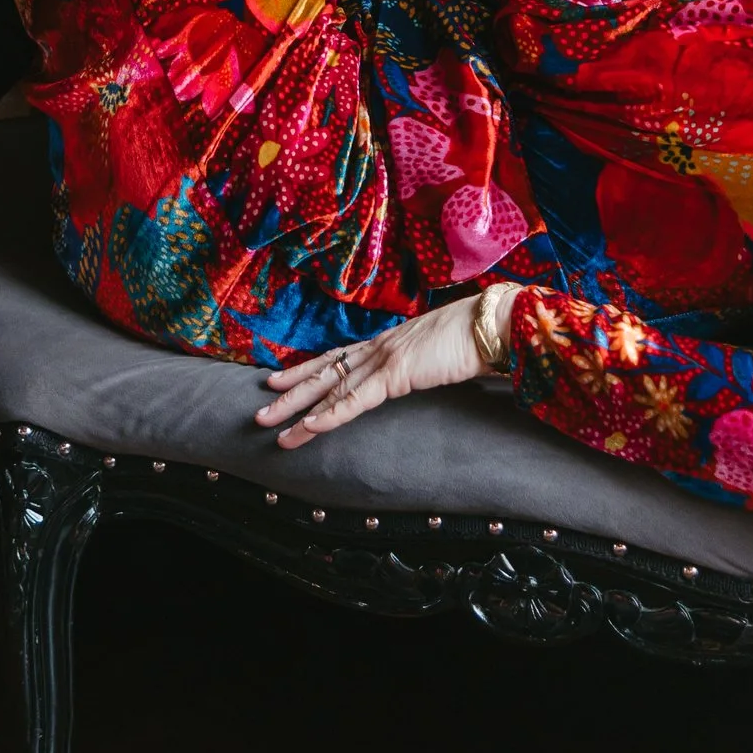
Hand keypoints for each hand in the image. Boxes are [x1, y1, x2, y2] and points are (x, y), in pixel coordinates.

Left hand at [258, 295, 492, 447]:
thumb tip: (416, 373)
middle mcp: (378, 348)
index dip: (307, 368)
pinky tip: (309, 427)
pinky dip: (330, 415)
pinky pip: (355, 400)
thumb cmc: (473, 339)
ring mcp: (384, 359)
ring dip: (299, 409)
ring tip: (271, 425)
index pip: (337, 357)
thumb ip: (420, 363)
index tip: (280, 377)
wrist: (490, 325)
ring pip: (331, 388)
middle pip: (324, 371)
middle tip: (261, 407)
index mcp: (387, 342)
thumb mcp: (437, 353)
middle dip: (290, 391)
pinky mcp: (396, 374)